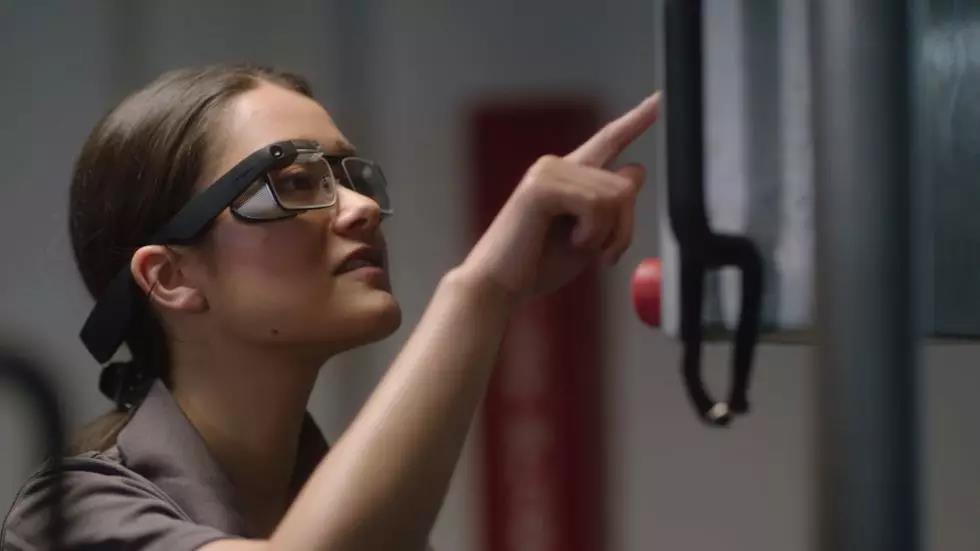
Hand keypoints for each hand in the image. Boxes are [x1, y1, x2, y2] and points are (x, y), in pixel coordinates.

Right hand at [461, 92, 660, 299]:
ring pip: (615, 195)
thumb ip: (611, 205)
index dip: (637, 119)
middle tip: (604, 255)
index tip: (661, 98)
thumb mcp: (589, 235)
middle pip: (626, 183)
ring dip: (607, 234)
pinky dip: (592, 233)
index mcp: (568, 175)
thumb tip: (636, 169)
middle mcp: (557, 165)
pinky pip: (596, 204)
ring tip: (581, 248)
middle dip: (625, 227)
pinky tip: (571, 243)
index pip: (609, 139)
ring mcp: (547, 172)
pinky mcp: (541, 188)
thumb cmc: (537, 264)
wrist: (499, 286)